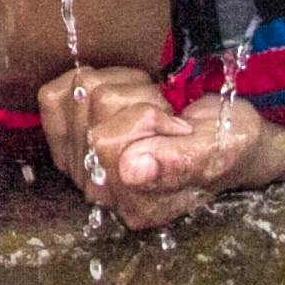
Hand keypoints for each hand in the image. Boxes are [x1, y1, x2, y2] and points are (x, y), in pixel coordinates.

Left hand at [40, 66, 270, 231]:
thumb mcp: (216, 150)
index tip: (178, 125)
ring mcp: (80, 165)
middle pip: (90, 111)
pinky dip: (94, 80)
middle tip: (167, 117)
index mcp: (135, 204)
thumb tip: (130, 170)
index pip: (105, 143)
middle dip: (138, 99)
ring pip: (79, 93)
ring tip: (153, 109)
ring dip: (125, 88)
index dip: (146, 117)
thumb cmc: (227, 145)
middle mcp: (102, 191)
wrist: (228, 136)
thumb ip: (177, 162)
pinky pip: (56, 94)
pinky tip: (126, 97)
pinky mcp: (68, 138)